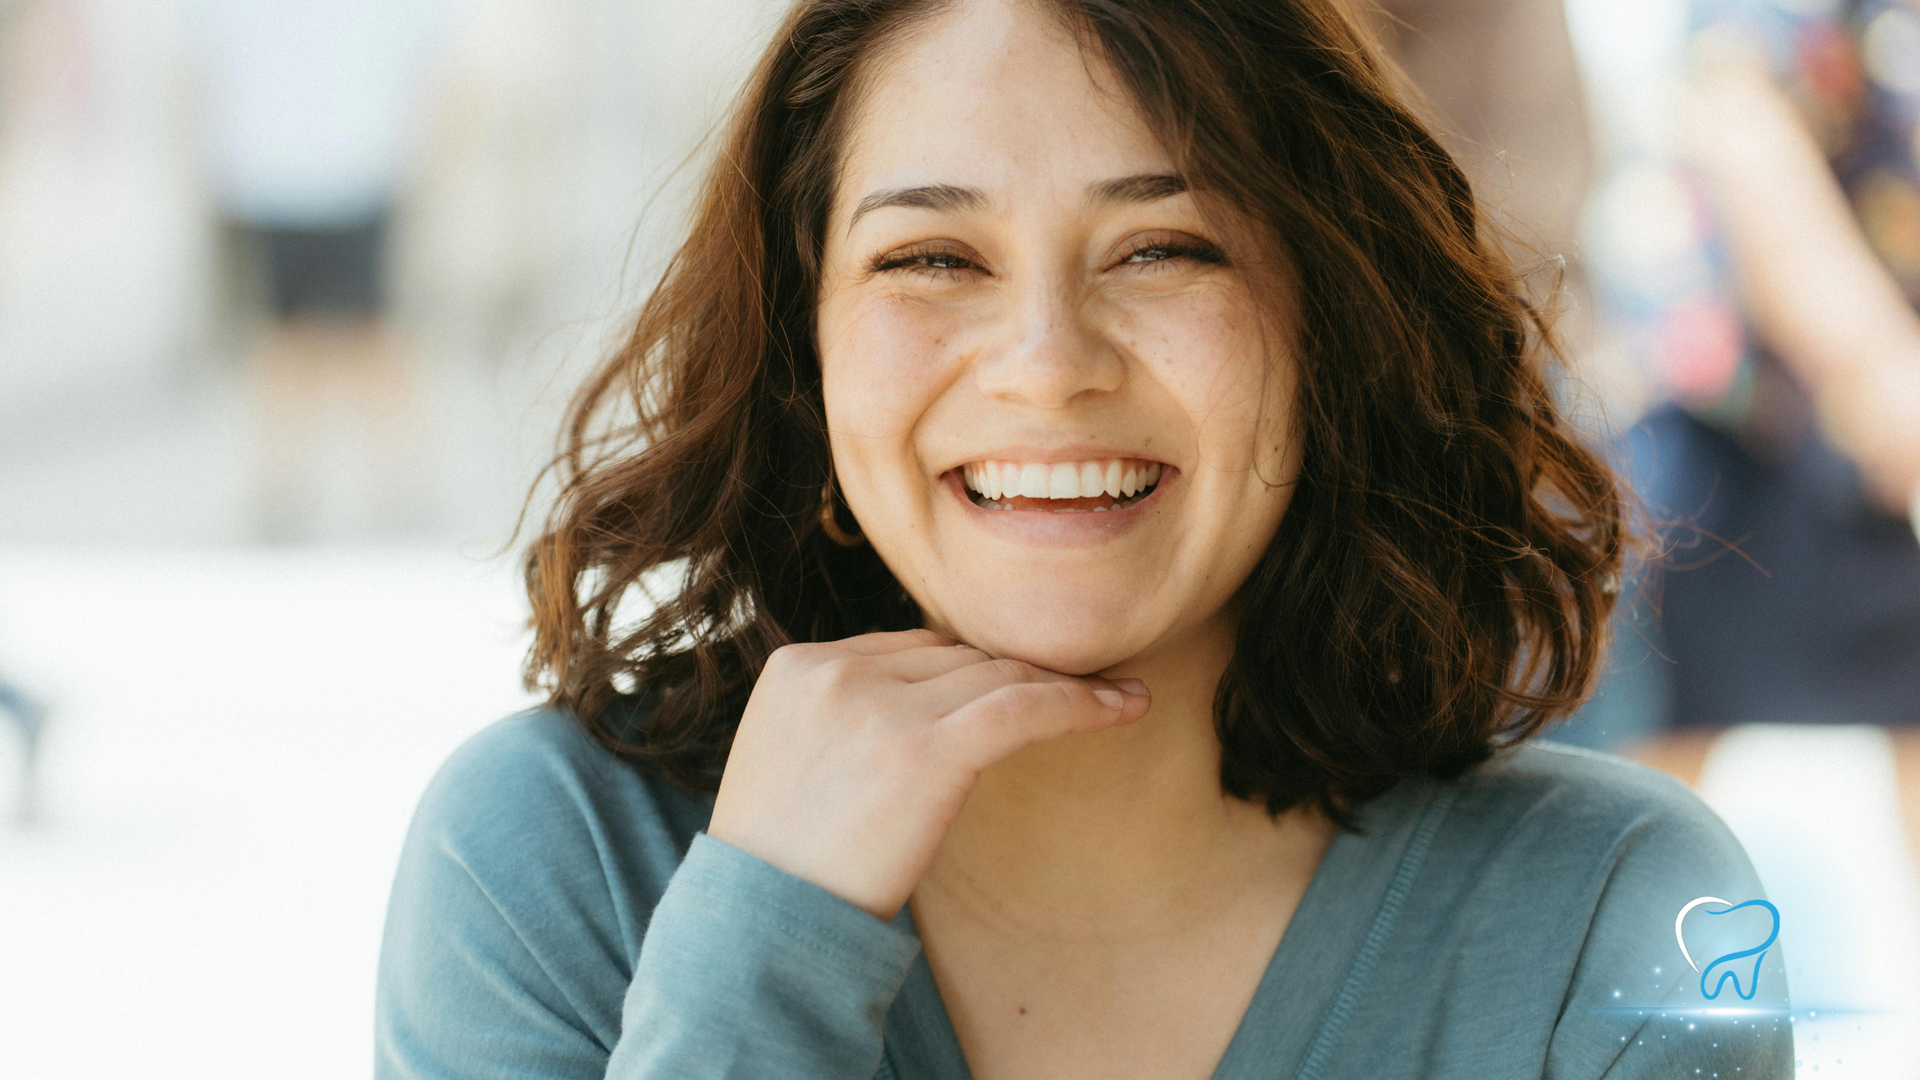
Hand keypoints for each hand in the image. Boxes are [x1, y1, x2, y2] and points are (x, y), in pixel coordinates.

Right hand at [706, 628, 1149, 919]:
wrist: (761, 927)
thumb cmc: (781, 864)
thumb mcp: (789, 761)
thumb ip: (843, 716)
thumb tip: (929, 701)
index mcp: (798, 666)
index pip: (911, 646)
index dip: (971, 669)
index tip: (1020, 684)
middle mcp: (836, 671)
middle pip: (957, 655)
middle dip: (1019, 674)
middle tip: (1084, 687)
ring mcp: (878, 706)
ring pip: (996, 675)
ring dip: (1062, 683)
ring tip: (1118, 694)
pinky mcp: (925, 749)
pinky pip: (1024, 708)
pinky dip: (1081, 704)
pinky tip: (1125, 706)